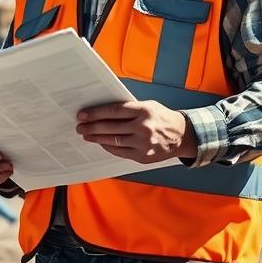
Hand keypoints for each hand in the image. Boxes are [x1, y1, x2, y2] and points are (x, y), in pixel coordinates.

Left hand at [76, 100, 197, 163]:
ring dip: (96, 138)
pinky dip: (108, 146)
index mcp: (143, 111)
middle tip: (79, 126)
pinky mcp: (143, 156)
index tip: (83, 114)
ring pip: (113, 140)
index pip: (113, 111)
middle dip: (91, 126)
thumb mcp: (148, 106)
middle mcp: (143, 127)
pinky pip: (119, 151)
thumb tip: (103, 110)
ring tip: (86, 135)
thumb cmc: (161, 117)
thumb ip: (128, 108)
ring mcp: (143, 144)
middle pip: (110, 127)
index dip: (95, 113)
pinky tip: (100, 142)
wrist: (181, 136)